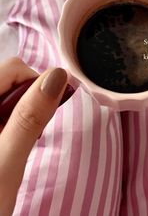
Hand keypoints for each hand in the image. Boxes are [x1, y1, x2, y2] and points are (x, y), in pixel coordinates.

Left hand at [0, 58, 66, 215]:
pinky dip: (11, 121)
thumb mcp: (6, 164)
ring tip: (17, 143)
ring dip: (20, 113)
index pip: (13, 69)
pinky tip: (8, 144)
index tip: (48, 113)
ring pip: (5, 95)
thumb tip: (57, 76)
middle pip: (8, 79)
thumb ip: (29, 118)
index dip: (36, 85)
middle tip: (30, 134)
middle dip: (29, 100)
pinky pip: (1, 110)